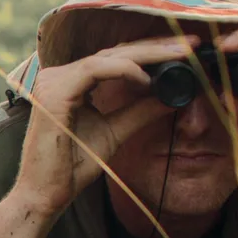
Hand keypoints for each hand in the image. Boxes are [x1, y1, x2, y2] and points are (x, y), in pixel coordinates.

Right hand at [12, 36, 195, 215]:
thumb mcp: (115, 133)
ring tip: (179, 55)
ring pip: (107, 57)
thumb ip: (140, 112)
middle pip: (113, 52)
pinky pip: (94, 70)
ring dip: (146, 55)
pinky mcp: (53, 93)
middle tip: (192, 43)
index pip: (114, 58)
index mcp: (69, 82)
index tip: (185, 51)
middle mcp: (58, 76)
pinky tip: (147, 79)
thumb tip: (173, 97)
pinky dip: (123, 71)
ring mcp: (52, 82)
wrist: (45, 194)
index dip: (150, 52)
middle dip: (156, 47)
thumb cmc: (71, 168)